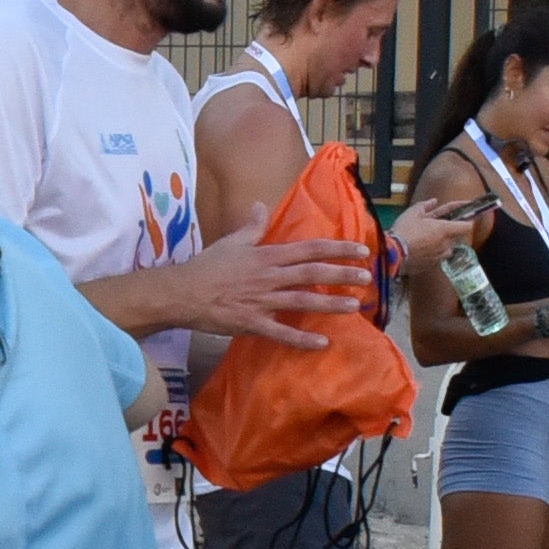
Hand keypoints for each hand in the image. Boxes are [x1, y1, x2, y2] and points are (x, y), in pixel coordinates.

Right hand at [171, 205, 373, 353]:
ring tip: (355, 306)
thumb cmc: (207, 267)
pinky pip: (281, 333)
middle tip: (367, 278)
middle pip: (313, 273)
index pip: (310, 248)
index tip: (361, 250)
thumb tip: (261, 205)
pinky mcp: (253, 323)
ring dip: (330, 304)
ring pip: (303, 301)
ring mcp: (263, 301)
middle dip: (342, 274)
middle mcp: (270, 277)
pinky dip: (302, 339)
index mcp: (267, 255)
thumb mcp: (231, 241)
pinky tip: (322, 343)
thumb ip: (252, 226)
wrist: (182, 293)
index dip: (338, 248)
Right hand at [384, 194, 485, 257]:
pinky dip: (434, 253)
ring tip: (430, 240)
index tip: (469, 217)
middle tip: (440, 227)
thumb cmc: (403, 232)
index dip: (469, 221)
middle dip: (451, 232)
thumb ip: (425, 206)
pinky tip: (423, 250)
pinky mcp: (431, 265)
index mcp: (444, 229)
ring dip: (443, 243)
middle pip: (457, 238)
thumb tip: (433, 201)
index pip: (467, 226)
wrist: (392, 255)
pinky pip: (438, 258)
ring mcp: (439, 256)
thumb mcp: (412, 213)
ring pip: (448, 248)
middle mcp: (445, 244)